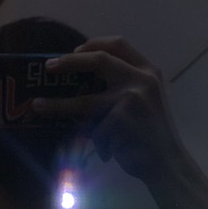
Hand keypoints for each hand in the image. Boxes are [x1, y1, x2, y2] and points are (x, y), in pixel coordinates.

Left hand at [34, 36, 184, 181]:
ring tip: (37, 105)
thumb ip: (123, 85)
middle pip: (98, 60)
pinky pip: (95, 130)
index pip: (118, 44)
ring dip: (58, 105)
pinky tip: (108, 153)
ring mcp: (132, 99)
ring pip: (85, 101)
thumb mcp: (146, 99)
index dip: (93, 44)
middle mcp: (142, 79)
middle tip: (48, 67)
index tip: (73, 50)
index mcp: (148, 71)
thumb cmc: (152, 133)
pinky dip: (97, 143)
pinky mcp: (122, 120)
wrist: (170, 165)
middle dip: (69, 62)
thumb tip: (80, 79)